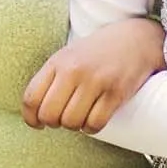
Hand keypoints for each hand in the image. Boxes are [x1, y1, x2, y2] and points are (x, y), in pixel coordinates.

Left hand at [22, 17, 164, 131]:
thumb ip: (51, 79)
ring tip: (80, 116)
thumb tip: (35, 113)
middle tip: (62, 119)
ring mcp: (96, 81)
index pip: (31, 98)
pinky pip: (95, 124)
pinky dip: (91, 128)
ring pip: (71, 122)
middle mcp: (74, 70)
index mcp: (58, 62)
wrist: (135, 39)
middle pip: (49, 114)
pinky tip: (93, 120)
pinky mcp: (116, 92)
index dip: (31, 118)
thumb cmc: (97, 53)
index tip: (38, 123)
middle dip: (54, 123)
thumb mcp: (68, 56)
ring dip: (74, 126)